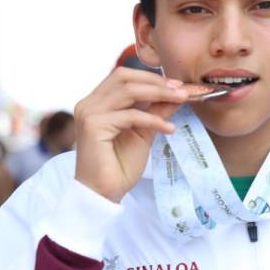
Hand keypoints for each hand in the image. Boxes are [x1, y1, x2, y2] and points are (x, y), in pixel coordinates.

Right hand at [74, 67, 187, 201]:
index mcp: (98, 101)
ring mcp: (89, 113)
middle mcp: (89, 103)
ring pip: (128, 91)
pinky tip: (169, 129)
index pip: (124, 77)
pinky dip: (153, 120)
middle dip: (156, 81)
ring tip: (181, 100)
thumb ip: (157, 111)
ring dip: (159, 94)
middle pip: (124, 77)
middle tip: (181, 90)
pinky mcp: (93, 126)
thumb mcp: (144, 132)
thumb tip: (178, 93)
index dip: (151, 77)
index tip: (177, 85)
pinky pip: (130, 115)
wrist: (105, 192)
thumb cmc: (120, 164)